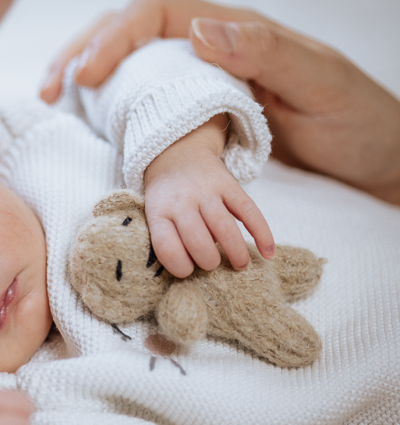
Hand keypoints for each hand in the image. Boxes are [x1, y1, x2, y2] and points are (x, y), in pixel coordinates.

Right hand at [41, 0, 399, 204]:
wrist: (373, 158)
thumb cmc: (355, 117)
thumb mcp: (319, 80)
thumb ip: (264, 51)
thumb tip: (195, 31)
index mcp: (231, 33)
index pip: (154, 13)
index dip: (114, 37)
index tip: (90, 75)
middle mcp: (205, 54)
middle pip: (126, 33)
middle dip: (79, 52)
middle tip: (50, 89)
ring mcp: (196, 86)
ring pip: (126, 68)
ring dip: (82, 79)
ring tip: (53, 101)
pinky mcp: (194, 120)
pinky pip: (139, 106)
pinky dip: (105, 111)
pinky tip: (86, 125)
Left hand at [144, 115, 273, 277]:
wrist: (176, 153)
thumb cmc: (165, 196)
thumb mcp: (154, 212)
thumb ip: (168, 237)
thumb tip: (193, 271)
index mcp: (159, 212)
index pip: (166, 246)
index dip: (179, 266)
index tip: (187, 272)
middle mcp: (182, 202)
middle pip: (199, 241)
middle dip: (208, 261)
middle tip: (213, 266)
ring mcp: (206, 192)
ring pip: (225, 229)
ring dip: (236, 253)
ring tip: (240, 266)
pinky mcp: (228, 184)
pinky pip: (249, 211)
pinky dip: (262, 233)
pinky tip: (268, 253)